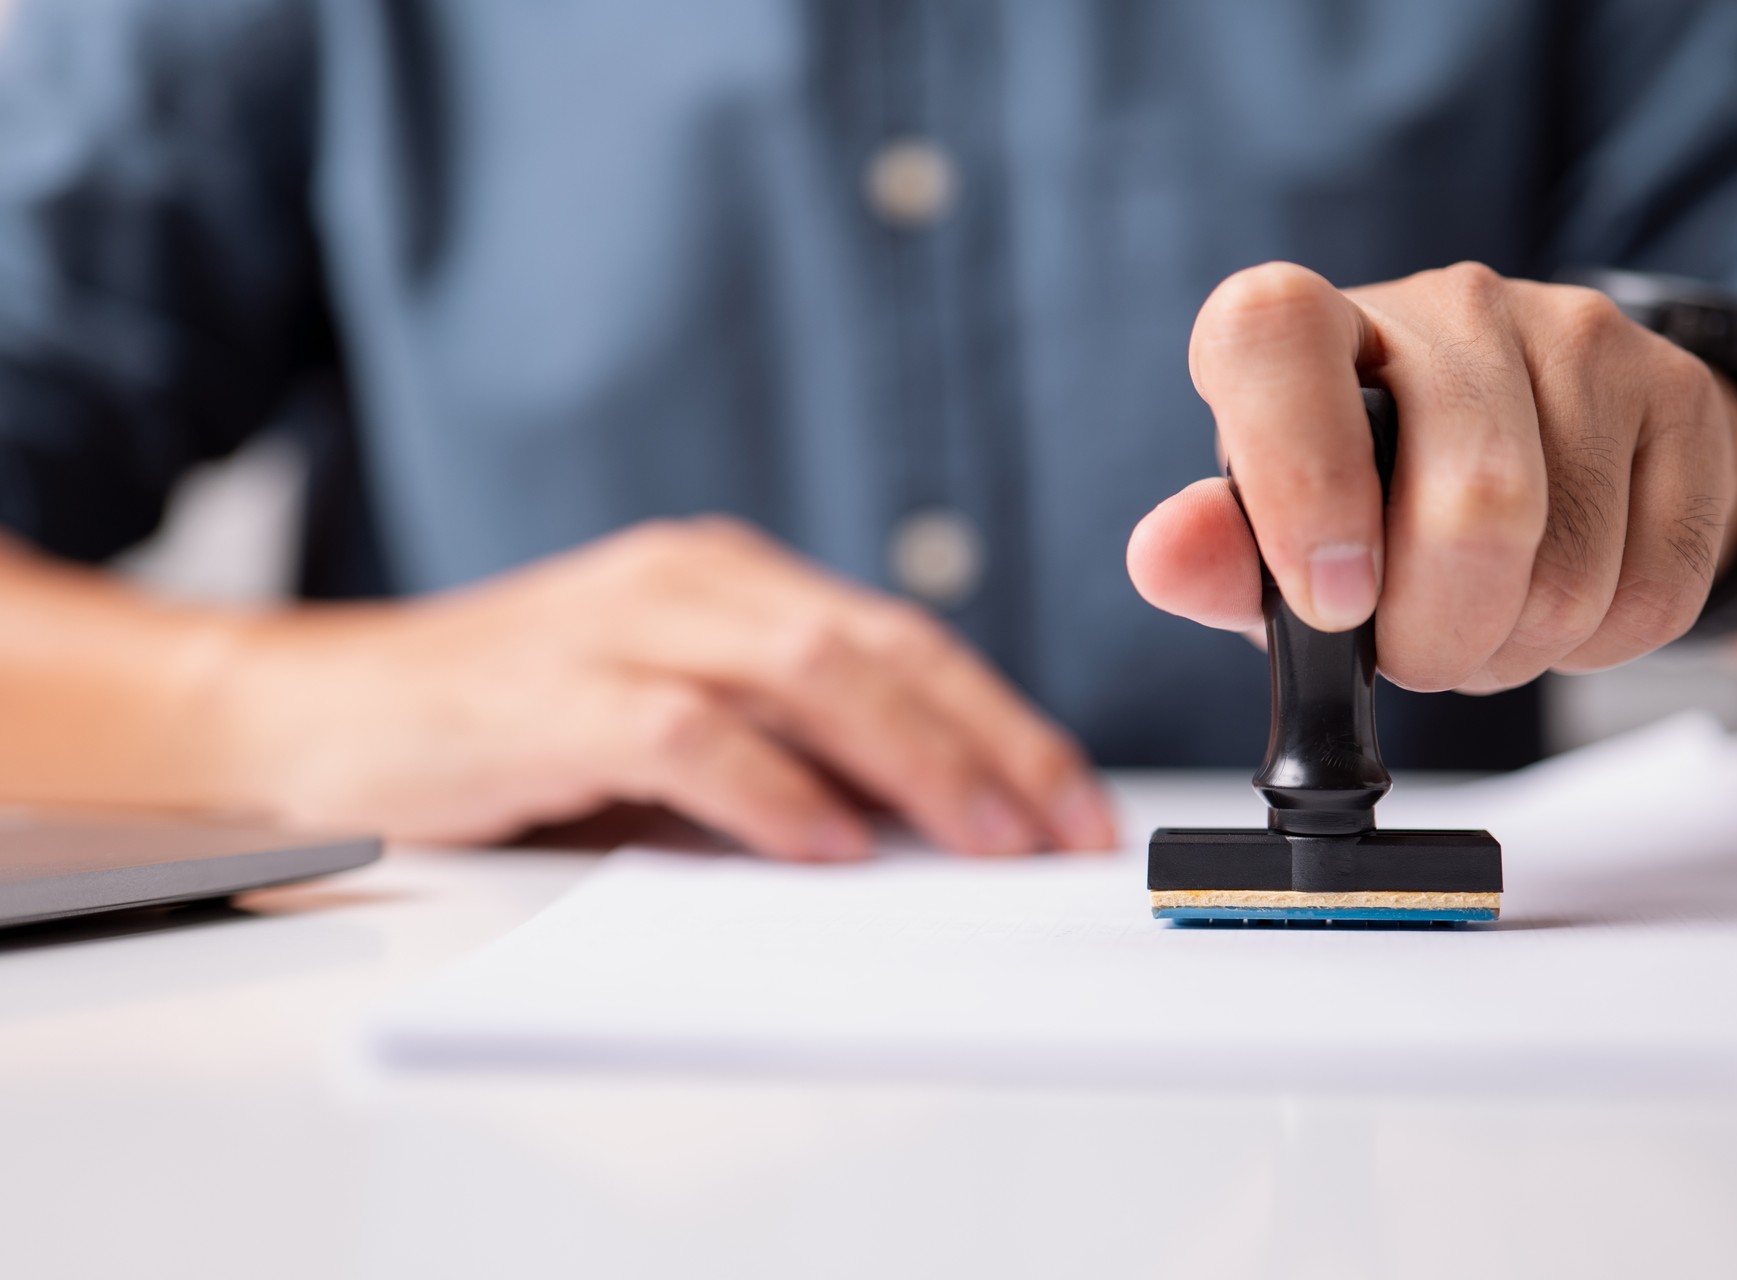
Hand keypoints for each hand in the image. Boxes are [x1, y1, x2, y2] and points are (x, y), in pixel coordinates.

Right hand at [218, 517, 1115, 855]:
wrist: (317, 714)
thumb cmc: (509, 730)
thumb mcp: (663, 725)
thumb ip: (777, 753)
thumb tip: (923, 830)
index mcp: (727, 581)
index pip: (900, 639)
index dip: (1002, 719)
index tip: (1074, 802)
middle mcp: (688, 582)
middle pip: (879, 648)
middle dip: (989, 742)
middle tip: (1062, 830)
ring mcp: (620, 625)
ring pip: (809, 674)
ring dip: (915, 761)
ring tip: (987, 840)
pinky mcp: (552, 692)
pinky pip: (690, 733)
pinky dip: (771, 789)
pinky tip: (829, 846)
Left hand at [1128, 262, 1736, 691]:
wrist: (1536, 457)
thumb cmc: (1369, 503)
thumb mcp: (1270, 541)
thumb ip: (1217, 556)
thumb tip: (1164, 555)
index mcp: (1306, 327)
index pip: (1273, 336)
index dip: (1301, 480)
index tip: (1330, 601)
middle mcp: (1445, 306)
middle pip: (1474, 502)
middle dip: (1436, 639)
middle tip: (1412, 652)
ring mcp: (1578, 335)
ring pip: (1567, 568)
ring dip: (1512, 651)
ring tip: (1478, 622)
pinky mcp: (1679, 395)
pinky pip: (1653, 590)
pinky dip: (1595, 648)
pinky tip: (1556, 604)